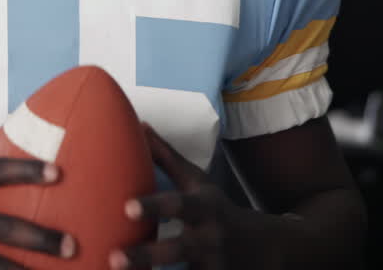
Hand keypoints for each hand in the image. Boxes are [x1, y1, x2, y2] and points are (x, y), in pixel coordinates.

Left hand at [112, 124, 278, 268]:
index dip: (154, 206)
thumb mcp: (199, 182)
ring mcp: (214, 267)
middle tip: (113, 258)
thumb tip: (140, 126)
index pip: (178, 206)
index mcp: (203, 209)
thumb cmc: (220, 209)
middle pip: (177, 250)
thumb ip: (168, 158)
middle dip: (146, 256)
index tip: (127, 207)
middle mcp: (209, 239)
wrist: (269, 248)